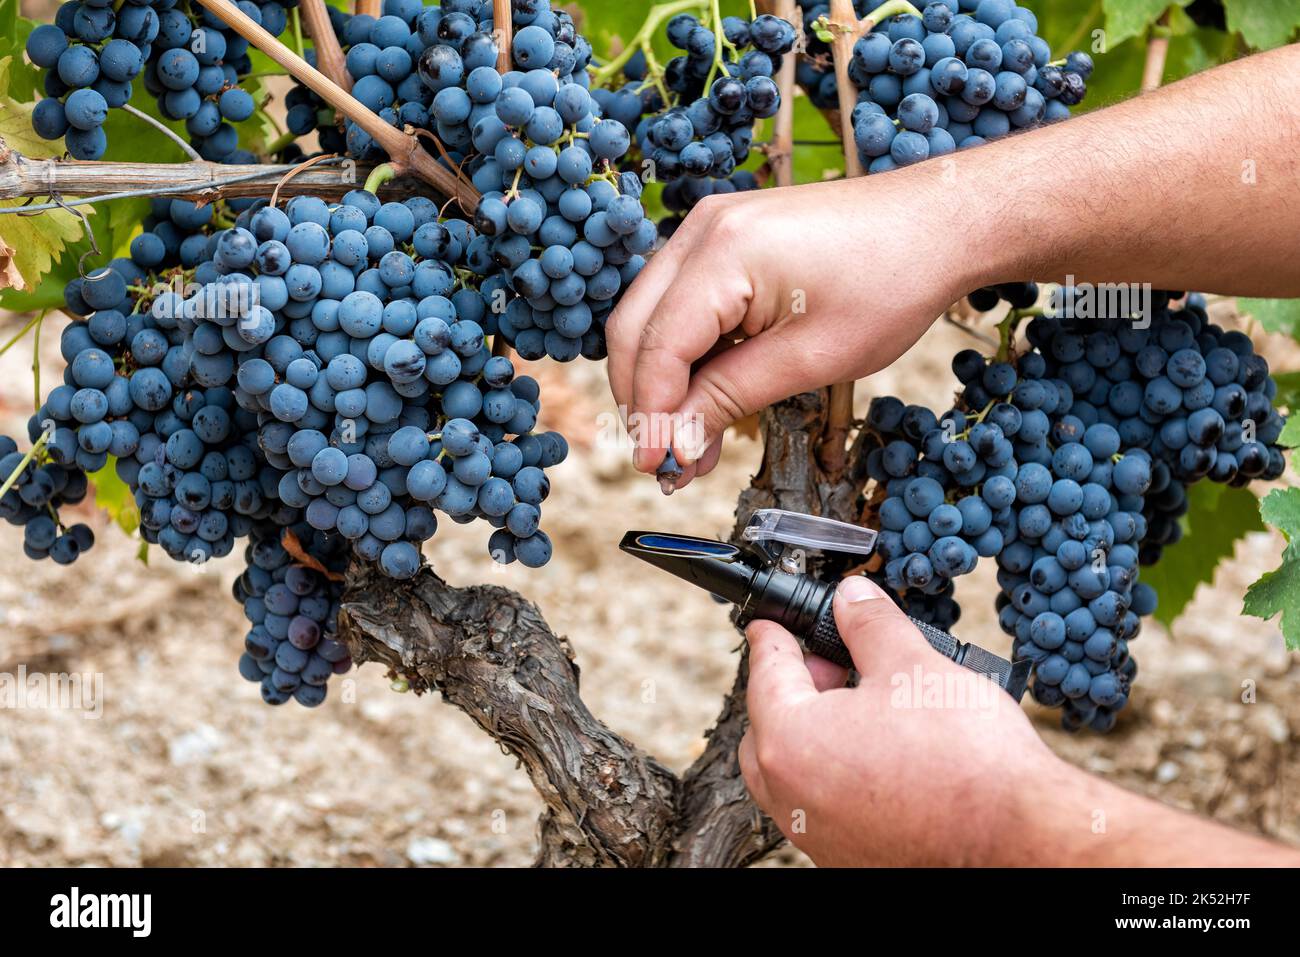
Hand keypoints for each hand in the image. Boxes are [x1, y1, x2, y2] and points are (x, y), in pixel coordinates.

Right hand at [605, 174, 979, 485]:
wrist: (937, 223)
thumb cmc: (891, 281)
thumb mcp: (810, 358)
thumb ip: (728, 398)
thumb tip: (673, 445)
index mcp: (723, 252)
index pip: (657, 348)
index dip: (650, 415)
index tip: (655, 467)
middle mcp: (702, 229)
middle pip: (633, 329)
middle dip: (642, 400)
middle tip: (664, 461)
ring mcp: (710, 227)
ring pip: (650, 317)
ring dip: (660, 381)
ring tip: (687, 442)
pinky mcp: (724, 236)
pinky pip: (680, 301)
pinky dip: (685, 353)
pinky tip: (705, 398)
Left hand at [738, 575, 1055, 866]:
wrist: (1017, 841)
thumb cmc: (965, 761)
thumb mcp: (913, 666)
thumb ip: (870, 625)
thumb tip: (852, 598)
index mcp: (789, 741)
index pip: (765, 672)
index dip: (772, 636)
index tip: (770, 624)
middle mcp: (792, 796)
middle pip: (768, 728)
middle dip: (793, 690)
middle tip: (831, 663)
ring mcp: (818, 834)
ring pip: (793, 773)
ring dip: (814, 735)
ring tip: (862, 708)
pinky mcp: (850, 858)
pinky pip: (824, 807)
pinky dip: (837, 776)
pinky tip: (881, 758)